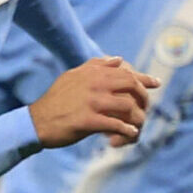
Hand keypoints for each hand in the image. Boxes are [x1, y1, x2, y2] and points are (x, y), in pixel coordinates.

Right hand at [29, 56, 159, 148]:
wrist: (36, 122)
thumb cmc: (56, 100)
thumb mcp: (72, 76)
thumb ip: (95, 66)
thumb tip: (119, 59)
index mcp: (91, 73)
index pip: (126, 72)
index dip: (144, 78)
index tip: (156, 83)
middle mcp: (93, 84)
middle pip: (131, 86)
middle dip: (143, 97)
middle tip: (145, 108)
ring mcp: (91, 102)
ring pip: (128, 107)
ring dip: (136, 117)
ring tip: (136, 124)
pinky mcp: (87, 120)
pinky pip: (116, 125)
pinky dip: (126, 130)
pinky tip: (129, 134)